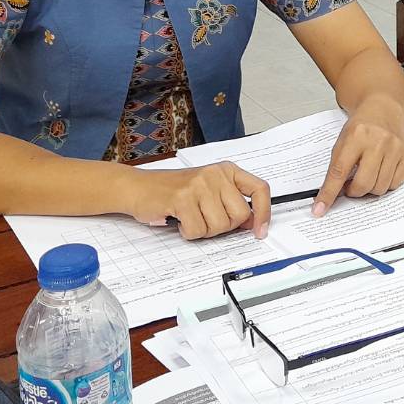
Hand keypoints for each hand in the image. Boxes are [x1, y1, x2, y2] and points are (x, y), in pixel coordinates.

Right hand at [128, 161, 270, 239]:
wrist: (139, 187)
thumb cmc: (174, 191)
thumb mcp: (209, 190)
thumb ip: (231, 202)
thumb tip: (252, 223)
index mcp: (226, 170)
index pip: (259, 189)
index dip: (264, 213)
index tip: (259, 231)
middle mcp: (216, 174)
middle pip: (240, 215)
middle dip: (224, 227)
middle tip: (205, 220)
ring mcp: (199, 184)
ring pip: (219, 226)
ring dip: (204, 231)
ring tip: (191, 218)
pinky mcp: (182, 198)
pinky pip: (198, 230)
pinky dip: (189, 233)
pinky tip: (180, 221)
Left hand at [314, 96, 403, 217]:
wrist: (382, 110)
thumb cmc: (360, 128)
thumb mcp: (342, 142)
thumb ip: (337, 168)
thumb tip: (330, 198)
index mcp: (356, 136)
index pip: (339, 171)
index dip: (329, 193)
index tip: (319, 209)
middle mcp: (378, 141)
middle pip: (363, 184)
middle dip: (353, 192)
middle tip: (349, 187)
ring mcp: (395, 147)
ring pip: (380, 188)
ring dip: (370, 188)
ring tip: (366, 175)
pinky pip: (395, 184)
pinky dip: (384, 183)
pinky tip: (380, 171)